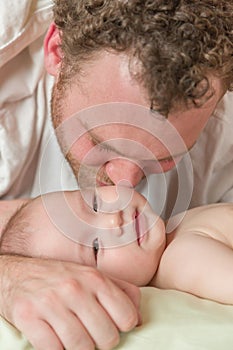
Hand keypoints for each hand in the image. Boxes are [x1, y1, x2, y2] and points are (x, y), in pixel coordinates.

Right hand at [0, 255, 140, 349]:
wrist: (16, 274)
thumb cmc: (60, 277)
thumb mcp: (92, 276)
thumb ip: (121, 291)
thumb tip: (140, 318)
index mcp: (94, 278)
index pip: (127, 317)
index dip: (121, 326)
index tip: (110, 324)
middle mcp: (74, 288)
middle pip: (107, 337)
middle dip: (101, 341)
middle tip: (90, 333)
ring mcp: (51, 303)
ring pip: (82, 348)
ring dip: (80, 349)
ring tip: (73, 337)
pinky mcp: (29, 317)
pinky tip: (55, 339)